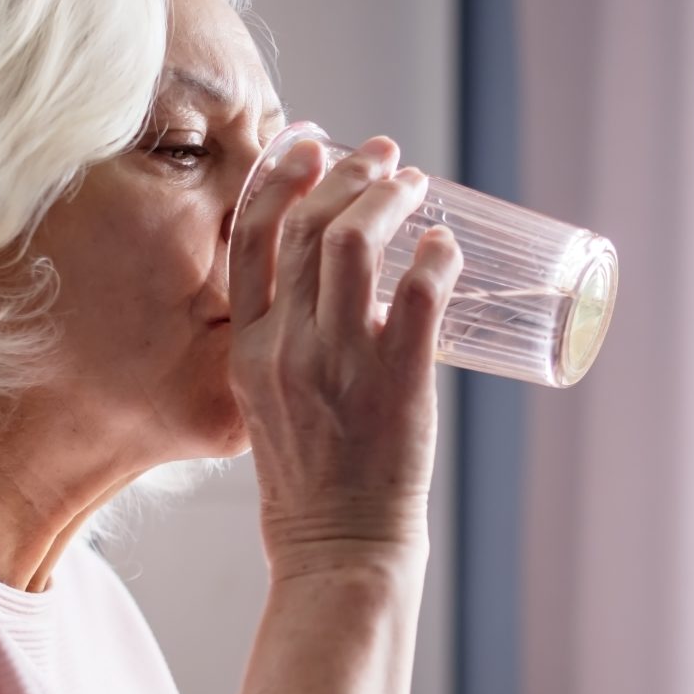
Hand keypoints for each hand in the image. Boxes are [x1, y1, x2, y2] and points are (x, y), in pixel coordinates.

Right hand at [227, 136, 462, 576]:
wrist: (336, 550)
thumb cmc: (310, 485)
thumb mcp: (267, 406)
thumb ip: (283, 350)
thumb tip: (329, 298)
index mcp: (247, 351)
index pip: (249, 239)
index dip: (280, 179)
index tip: (309, 144)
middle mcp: (286, 348)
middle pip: (306, 228)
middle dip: (347, 176)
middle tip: (384, 156)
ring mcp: (340, 363)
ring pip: (354, 245)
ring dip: (389, 201)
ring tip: (414, 186)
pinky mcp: (396, 382)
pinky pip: (416, 295)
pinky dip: (435, 257)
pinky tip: (446, 244)